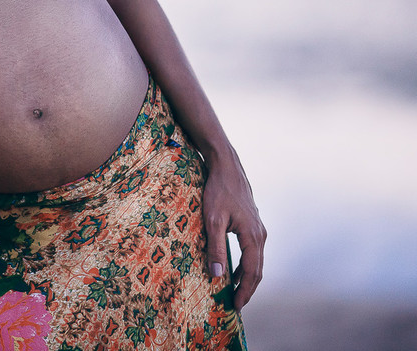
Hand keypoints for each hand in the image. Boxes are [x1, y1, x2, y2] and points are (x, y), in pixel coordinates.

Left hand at [202, 152, 265, 309]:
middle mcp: (260, 234)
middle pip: (257, 269)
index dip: (245, 290)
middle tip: (236, 304)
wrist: (226, 166)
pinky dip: (245, 264)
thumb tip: (216, 274)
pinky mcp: (251, 224)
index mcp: (253, 236)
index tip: (236, 305)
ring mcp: (258, 228)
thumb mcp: (212, 219)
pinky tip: (234, 270)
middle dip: (248, 288)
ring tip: (235, 291)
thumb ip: (215, 246)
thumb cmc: (218, 190)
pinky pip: (252, 251)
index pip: (252, 271)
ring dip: (247, 277)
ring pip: (255, 260)